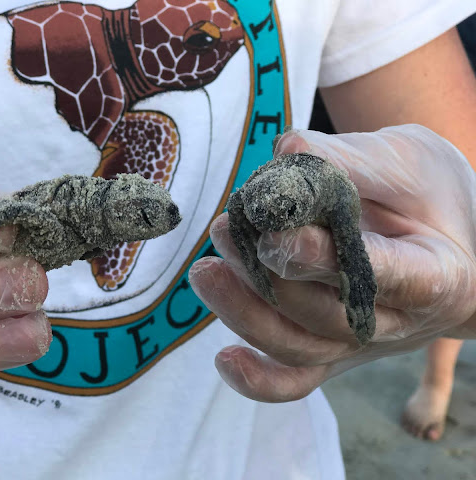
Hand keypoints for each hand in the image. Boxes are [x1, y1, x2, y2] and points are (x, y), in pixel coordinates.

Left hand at [189, 125, 475, 402]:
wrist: (443, 237)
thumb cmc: (426, 196)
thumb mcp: (407, 162)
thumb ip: (351, 159)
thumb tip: (287, 150)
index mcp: (436, 275)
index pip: (382, 276)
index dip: (324, 260)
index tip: (274, 237)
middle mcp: (396, 322)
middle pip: (326, 317)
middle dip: (268, 277)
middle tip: (227, 230)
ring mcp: (359, 343)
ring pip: (300, 349)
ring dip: (246, 314)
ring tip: (206, 270)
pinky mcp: (331, 352)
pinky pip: (296, 380)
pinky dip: (259, 380)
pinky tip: (222, 359)